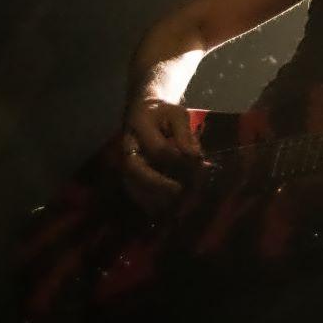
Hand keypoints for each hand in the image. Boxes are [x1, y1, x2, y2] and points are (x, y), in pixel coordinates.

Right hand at [120, 97, 206, 214]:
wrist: (143, 111)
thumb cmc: (164, 113)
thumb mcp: (179, 115)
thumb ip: (185, 135)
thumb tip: (194, 158)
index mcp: (140, 125)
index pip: (158, 148)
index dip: (177, 160)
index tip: (196, 166)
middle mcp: (128, 145)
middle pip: (134, 169)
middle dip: (157, 183)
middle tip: (179, 192)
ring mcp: (125, 160)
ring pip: (131, 183)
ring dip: (151, 197)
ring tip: (173, 206)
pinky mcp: (128, 173)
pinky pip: (133, 190)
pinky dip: (147, 203)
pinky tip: (164, 212)